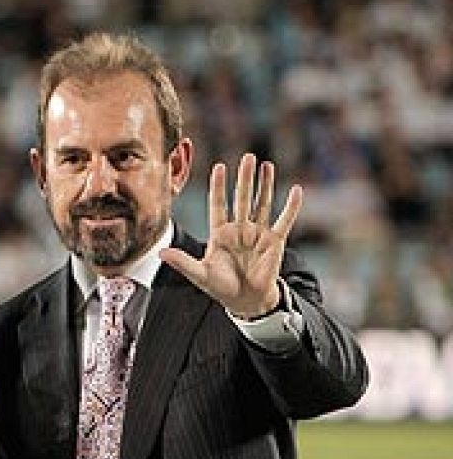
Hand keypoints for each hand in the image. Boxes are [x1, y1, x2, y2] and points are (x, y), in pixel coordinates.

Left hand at [162, 153, 300, 317]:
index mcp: (220, 233)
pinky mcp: (274, 241)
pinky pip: (284, 220)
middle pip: (242, 198)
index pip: (218, 205)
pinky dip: (291, 207)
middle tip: (248, 156)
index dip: (219, 187)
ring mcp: (257, 233)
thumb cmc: (221, 287)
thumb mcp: (200, 275)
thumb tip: (161, 254)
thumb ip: (183, 263)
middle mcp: (239, 229)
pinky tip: (296, 190)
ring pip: (262, 203)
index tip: (219, 167)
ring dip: (265, 184)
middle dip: (244, 178)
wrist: (245, 301)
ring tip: (266, 164)